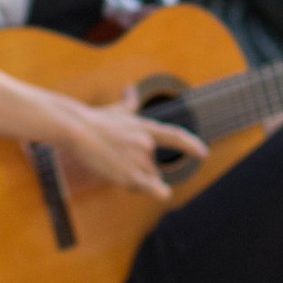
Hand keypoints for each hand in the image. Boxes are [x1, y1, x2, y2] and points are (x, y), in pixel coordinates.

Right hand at [58, 88, 206, 200]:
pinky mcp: (132, 176)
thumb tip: (130, 89)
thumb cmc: (94, 120)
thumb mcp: (116, 110)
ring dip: (133, 179)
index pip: (175, 136)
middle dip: (138, 170)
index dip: (191, 145)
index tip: (204, 153)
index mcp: (146, 128)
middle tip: (114, 160)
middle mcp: (148, 144)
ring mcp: (141, 160)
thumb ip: (129, 102)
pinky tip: (163, 193)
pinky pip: (152, 188)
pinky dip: (159, 191)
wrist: (79, 130)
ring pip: (145, 179)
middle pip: (152, 168)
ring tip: (111, 166)